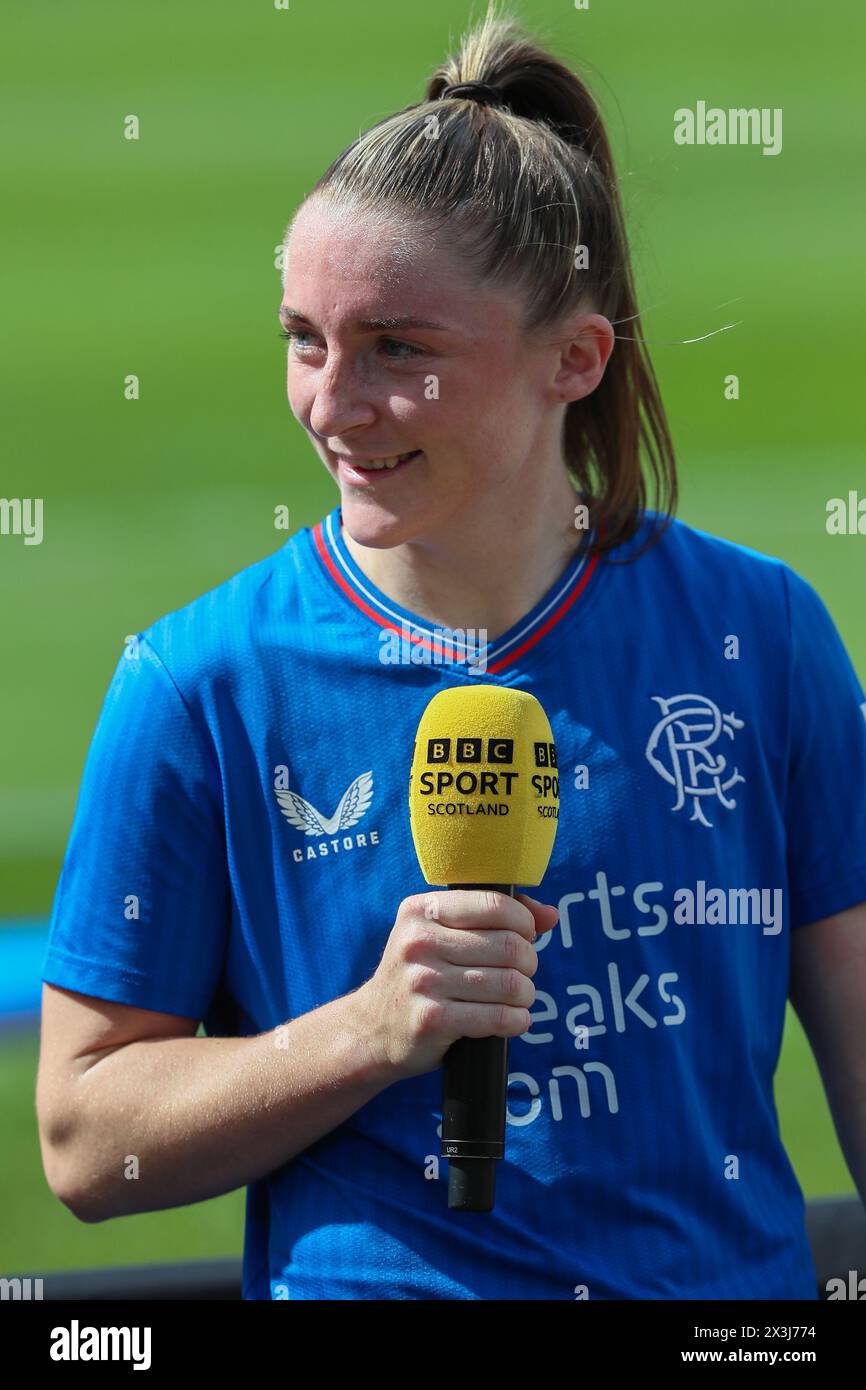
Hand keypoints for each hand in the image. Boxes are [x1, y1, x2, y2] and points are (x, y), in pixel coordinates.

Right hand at [353, 889, 558, 1081]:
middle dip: (528, 962)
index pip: (495, 905)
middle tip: (522, 973)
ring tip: (519, 998)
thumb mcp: (441, 935)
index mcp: (421, 910)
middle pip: (508, 945)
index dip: (524, 923)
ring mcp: (423, 981)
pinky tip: (514, 1020)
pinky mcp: (431, 1020)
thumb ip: (495, 917)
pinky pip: (497, 1017)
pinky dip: (517, 1021)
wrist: (372, 1028)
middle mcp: (419, 941)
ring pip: (508, 983)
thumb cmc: (421, 975)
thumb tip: (550, 915)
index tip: (525, 938)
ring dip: (525, 994)